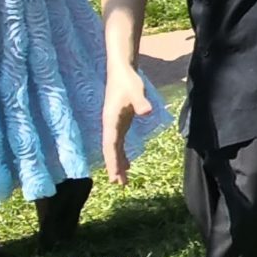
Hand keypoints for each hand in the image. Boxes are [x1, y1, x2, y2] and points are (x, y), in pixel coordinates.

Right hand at [102, 70, 152, 184]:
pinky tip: (127, 164)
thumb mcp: (137, 91)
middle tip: (119, 184)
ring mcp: (113, 124)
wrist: (121, 72)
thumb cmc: (128, 81)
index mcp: (110, 121)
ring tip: (122, 180)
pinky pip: (118, 143)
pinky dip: (121, 154)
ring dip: (118, 163)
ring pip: (114, 149)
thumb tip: (147, 112)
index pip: (111, 145)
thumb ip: (141, 102)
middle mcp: (109, 125)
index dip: (113, 160)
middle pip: (110, 150)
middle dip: (114, 167)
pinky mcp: (119, 122)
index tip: (115, 175)